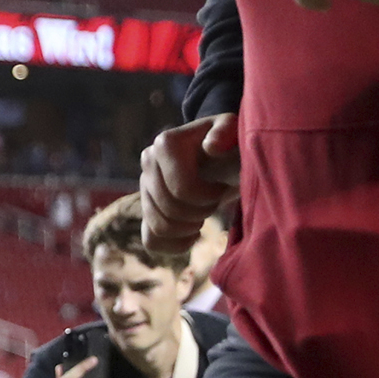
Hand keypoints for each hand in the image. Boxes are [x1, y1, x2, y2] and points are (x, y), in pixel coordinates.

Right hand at [141, 113, 240, 256]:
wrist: (223, 156)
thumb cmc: (232, 146)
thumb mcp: (234, 133)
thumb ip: (226, 132)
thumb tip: (211, 147)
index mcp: (165, 143)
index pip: (181, 189)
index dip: (208, 198)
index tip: (222, 188)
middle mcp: (147, 162)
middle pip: (169, 210)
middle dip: (200, 213)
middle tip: (215, 202)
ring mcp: (143, 186)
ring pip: (158, 227)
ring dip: (189, 228)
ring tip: (204, 214)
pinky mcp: (146, 207)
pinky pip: (151, 240)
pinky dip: (174, 245)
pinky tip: (194, 234)